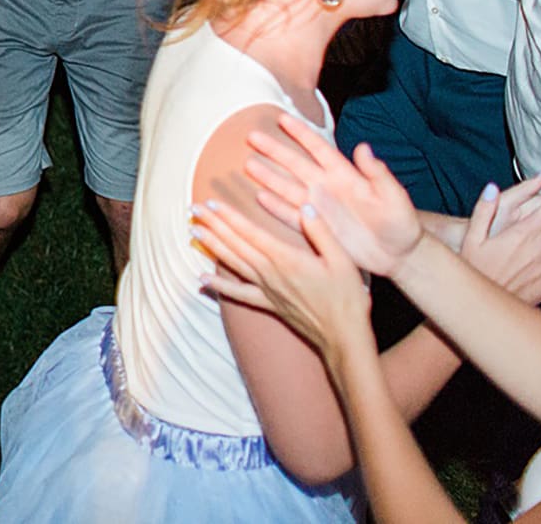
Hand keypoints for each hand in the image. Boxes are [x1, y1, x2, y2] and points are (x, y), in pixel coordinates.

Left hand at [192, 197, 374, 366]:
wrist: (344, 338)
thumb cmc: (347, 298)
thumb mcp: (343, 260)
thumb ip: (321, 232)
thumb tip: (305, 207)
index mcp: (286, 259)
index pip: (250, 232)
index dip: (229, 216)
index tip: (211, 202)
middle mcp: (270, 274)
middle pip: (236, 244)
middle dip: (213, 225)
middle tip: (193, 209)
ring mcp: (267, 291)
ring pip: (233, 264)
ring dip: (212, 246)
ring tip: (192, 232)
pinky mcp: (269, 305)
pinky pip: (239, 294)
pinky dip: (219, 286)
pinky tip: (201, 279)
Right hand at [243, 115, 423, 276]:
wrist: (398, 254)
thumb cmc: (401, 223)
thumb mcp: (395, 197)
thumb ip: (378, 174)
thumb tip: (364, 147)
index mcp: (345, 175)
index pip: (319, 149)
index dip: (301, 133)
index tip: (282, 118)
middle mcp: (327, 187)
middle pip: (295, 164)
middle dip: (274, 150)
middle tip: (252, 136)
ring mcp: (319, 207)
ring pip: (288, 187)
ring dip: (268, 176)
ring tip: (248, 163)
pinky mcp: (316, 228)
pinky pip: (291, 215)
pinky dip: (276, 207)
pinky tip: (259, 197)